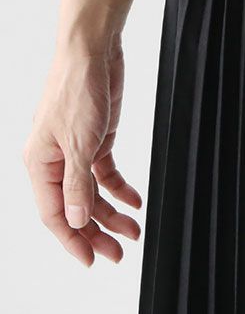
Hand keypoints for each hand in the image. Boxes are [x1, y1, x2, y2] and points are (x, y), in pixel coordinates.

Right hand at [23, 35, 141, 266]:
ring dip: (112, 212)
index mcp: (41, 165)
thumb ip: (78, 183)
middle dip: (97, 231)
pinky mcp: (95, 139)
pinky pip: (105, 172)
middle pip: (76, 207)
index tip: (92, 259)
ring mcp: (76, 151)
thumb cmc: (77, 90)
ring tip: (133, 231)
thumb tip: (76, 221)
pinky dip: (120, 188)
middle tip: (119, 252)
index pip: (55, 214)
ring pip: (92, 192)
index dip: (73, 240)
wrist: (93, 53)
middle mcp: (56, 162)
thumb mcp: (79, 141)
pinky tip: (134, 201)